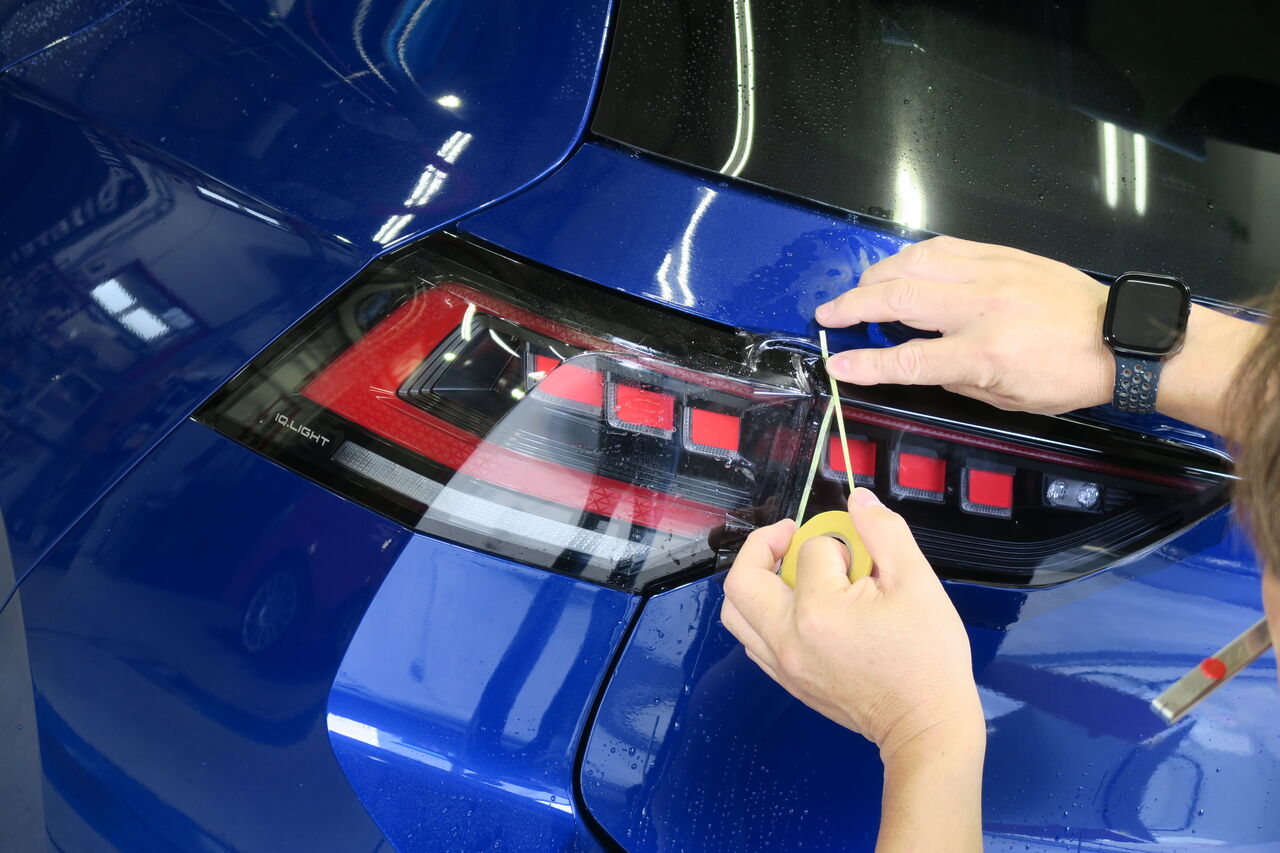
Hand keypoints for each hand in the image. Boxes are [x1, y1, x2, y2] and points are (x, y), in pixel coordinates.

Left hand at [720, 489, 982, 760]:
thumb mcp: (917, 582)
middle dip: (765, 546)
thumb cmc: (927, 657)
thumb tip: (857, 499)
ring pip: (736, 612)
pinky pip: (750, 638)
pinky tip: (794, 606)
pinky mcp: (786, 680)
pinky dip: (760, 613)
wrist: (927, 724)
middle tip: (793, 538)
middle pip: (742, 578)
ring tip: (789, 571)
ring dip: (754, 581)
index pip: (810, 550)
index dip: (837, 542)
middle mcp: (787, 639)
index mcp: (818, 612)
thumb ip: (884, 532)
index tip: (859, 557)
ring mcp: (782, 664)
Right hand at [815, 235, 1112, 414]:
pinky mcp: (1001, 254)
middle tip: (827, 315)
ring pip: (914, 262)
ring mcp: (991, 273)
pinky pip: (943, 246)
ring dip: (876, 276)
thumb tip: (916, 364)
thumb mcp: (1009, 400)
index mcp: (985, 354)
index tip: (836, 364)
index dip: (864, 364)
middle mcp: (982, 307)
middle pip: (897, 299)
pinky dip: (912, 257)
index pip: (907, 359)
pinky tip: (900, 268)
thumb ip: (955, 380)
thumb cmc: (1067, 377)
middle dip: (852, 307)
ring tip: (860, 291)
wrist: (1118, 337)